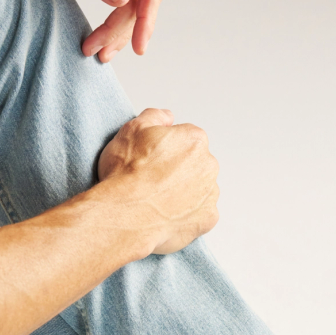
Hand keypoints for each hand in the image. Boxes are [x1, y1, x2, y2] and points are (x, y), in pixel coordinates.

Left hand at [45, 0, 163, 61]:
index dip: (146, 21)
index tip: (138, 47)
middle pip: (139, 5)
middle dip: (121, 32)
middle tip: (101, 52)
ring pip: (130, 9)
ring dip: (116, 35)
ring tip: (100, 53)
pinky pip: (120, 6)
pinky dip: (112, 25)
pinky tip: (103, 38)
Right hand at [98, 109, 219, 254]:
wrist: (125, 215)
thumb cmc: (126, 175)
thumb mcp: (131, 130)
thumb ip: (154, 117)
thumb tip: (168, 117)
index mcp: (194, 140)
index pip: (186, 139)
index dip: (166, 150)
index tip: (153, 160)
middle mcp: (209, 164)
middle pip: (196, 164)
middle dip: (179, 170)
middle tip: (155, 181)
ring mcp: (210, 193)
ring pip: (200, 189)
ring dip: (185, 192)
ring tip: (160, 199)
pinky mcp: (208, 218)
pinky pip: (201, 213)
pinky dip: (188, 214)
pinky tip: (168, 214)